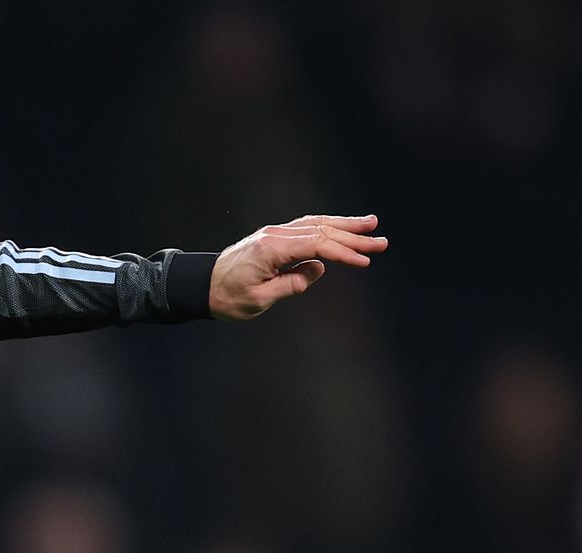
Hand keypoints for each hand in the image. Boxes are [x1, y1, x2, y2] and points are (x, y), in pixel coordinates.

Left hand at [209, 214, 386, 319]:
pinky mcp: (273, 237)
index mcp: (271, 249)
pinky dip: (327, 227)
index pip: (316, 245)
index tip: (364, 261)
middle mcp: (274, 235)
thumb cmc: (227, 298)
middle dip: (353, 236)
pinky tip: (342, 228)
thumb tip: (318, 269)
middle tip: (381, 241)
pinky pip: (306, 227)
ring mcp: (274, 233)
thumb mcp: (259, 300)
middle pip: (321, 230)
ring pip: (315, 224)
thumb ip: (291, 284)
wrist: (201, 286)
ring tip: (370, 225)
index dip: (343, 253)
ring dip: (344, 225)